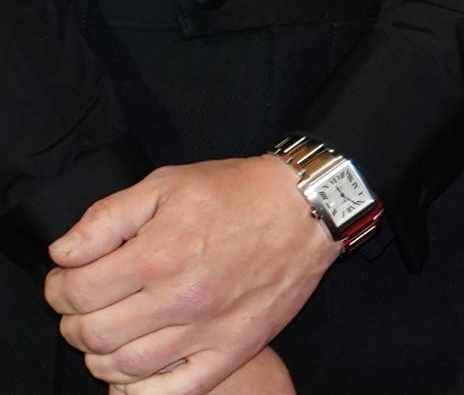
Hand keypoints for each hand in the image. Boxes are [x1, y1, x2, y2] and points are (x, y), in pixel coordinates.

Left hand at [43, 159, 333, 391]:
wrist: (310, 207)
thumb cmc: (238, 193)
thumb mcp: (167, 183)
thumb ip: (107, 217)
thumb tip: (65, 254)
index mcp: (159, 254)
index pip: (76, 292)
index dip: (59, 287)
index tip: (68, 279)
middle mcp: (181, 297)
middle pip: (93, 334)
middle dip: (75, 321)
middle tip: (88, 305)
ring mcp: (208, 329)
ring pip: (124, 368)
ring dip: (102, 355)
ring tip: (113, 332)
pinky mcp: (234, 348)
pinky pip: (174, 391)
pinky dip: (141, 391)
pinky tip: (135, 372)